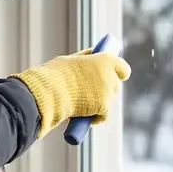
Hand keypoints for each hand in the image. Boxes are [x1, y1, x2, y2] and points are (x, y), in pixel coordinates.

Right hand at [10, 49, 131, 138]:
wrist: (49, 92)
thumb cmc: (55, 75)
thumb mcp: (71, 60)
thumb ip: (87, 58)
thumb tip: (94, 53)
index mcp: (105, 60)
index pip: (123, 67)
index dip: (118, 73)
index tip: (110, 75)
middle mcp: (110, 75)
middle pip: (116, 85)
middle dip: (106, 89)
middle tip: (91, 93)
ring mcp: (108, 92)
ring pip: (109, 101)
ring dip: (100, 103)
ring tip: (82, 104)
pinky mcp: (104, 108)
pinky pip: (104, 116)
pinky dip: (95, 118)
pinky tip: (84, 116)